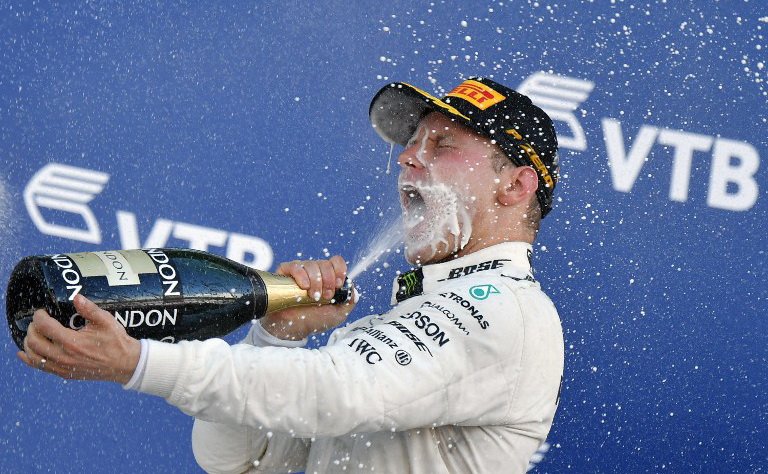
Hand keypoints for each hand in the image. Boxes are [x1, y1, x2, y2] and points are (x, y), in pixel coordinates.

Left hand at [17, 295, 140, 384]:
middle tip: (39, 322)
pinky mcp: (64, 373)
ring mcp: (63, 367)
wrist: (124, 364)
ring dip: (29, 343)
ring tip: (34, 334)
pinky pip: (40, 367)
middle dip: (32, 328)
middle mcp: (64, 356)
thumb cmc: (116, 342)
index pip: (45, 327)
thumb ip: (89, 309)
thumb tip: (76, 297)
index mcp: (73, 342)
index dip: (39, 316)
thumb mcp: (106, 321)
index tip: (42, 312)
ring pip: (34, 356)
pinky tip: (26, 353)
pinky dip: (30, 359)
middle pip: (34, 342)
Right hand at [260, 255, 356, 340]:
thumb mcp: (338, 314)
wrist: (294, 328)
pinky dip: (302, 275)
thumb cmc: (315, 320)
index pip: (336, 262)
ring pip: (311, 264)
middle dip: (328, 280)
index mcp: (328, 277)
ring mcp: (300, 272)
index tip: (338, 284)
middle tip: (325, 296)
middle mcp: (315, 272)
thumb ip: (349, 301)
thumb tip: (353, 288)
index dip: (339, 270)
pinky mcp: (286, 273)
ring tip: (313, 297)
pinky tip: (304, 287)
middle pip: (325, 263)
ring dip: (316, 281)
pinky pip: (295, 266)